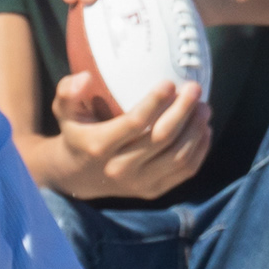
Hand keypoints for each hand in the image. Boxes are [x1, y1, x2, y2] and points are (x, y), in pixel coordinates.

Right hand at [48, 71, 210, 200]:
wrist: (77, 177)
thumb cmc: (76, 133)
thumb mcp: (64, 112)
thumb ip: (68, 91)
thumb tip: (85, 77)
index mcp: (99, 146)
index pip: (134, 123)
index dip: (155, 102)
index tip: (169, 82)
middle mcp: (120, 168)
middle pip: (162, 138)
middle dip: (183, 110)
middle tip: (194, 88)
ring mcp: (139, 183)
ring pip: (178, 156)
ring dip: (196, 130)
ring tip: (203, 107)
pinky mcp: (154, 191)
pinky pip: (185, 171)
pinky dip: (199, 150)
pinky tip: (204, 129)